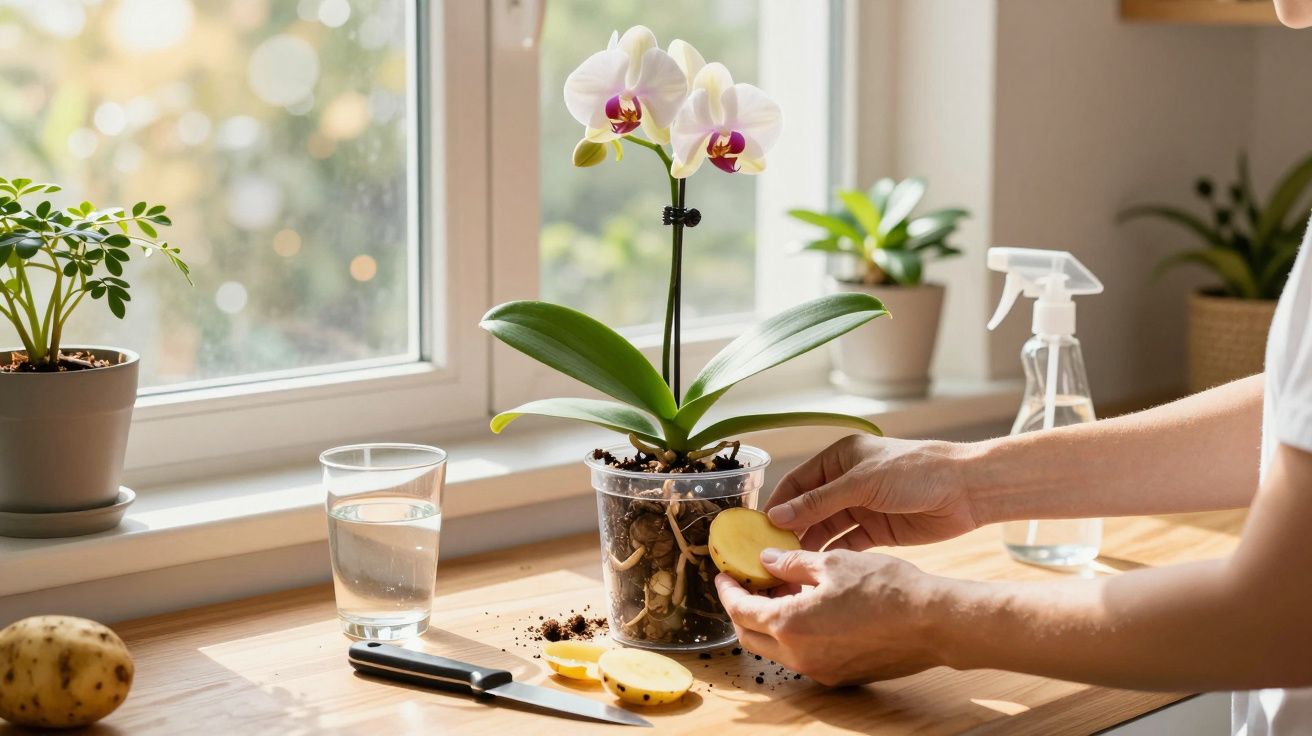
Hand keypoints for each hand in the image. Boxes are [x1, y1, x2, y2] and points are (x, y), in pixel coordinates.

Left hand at [714, 548, 944, 685]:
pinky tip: (810, 607)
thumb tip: (767, 561)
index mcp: (790, 625)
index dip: (728, 590)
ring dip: (770, 621)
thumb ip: (793, 562)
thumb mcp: (834, 562)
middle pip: (751, 636)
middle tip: (746, 583)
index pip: (741, 610)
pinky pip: (803, 656)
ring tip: (783, 589)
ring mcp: (820, 670)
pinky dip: (795, 633)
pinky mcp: (840, 676)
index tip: (724, 575)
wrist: (932, 623)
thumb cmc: (886, 588)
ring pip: (776, 649)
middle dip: (742, 609)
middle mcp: (799, 655)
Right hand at [765, 435, 980, 550]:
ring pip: (826, 528)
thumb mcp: (861, 483)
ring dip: (810, 545)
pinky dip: (833, 555)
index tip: (758, 530)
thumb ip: (818, 502)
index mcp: (839, 459)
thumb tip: (777, 517)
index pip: (797, 483)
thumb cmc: (914, 471)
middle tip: (771, 556)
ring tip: (791, 567)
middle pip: (809, 509)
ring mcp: (862, 507)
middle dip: (790, 530)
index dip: (778, 506)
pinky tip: (818, 569)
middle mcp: (846, 482)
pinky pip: (847, 543)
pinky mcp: (877, 530)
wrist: (966, 489)